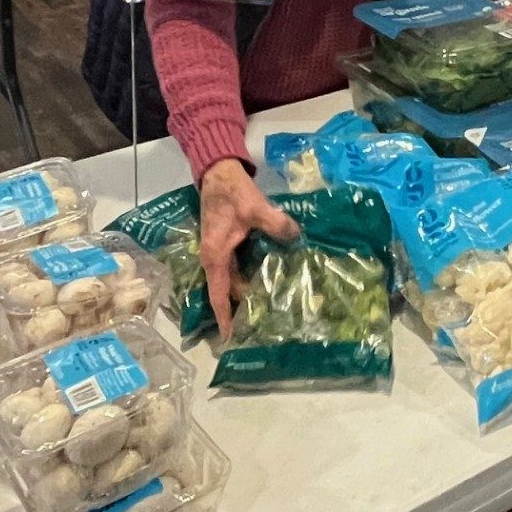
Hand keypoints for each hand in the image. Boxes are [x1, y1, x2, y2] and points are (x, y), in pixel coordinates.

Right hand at [199, 158, 298, 338]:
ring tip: (267, 308)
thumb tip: (296, 237)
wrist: (219, 173)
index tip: (230, 339)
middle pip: (228, 290)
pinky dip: (249, 275)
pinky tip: (267, 277)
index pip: (218, 294)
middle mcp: (215, 258)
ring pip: (233, 279)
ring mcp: (221, 250)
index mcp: (215, 256)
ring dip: (246, 292)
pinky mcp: (228, 242)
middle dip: (241, 308)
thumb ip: (275, 223)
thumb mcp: (255, 208)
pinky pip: (237, 266)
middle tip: (261, 325)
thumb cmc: (232, 193)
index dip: (225, 317)